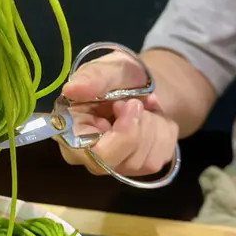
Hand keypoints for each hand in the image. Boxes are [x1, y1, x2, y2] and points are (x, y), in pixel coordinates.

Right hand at [57, 51, 178, 176]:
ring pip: (144, 161)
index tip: (129, 104)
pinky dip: (164, 133)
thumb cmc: (119, 76)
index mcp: (71, 132)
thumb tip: (71, 89)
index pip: (91, 154)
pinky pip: (159, 158)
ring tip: (144, 107)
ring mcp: (115, 165)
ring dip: (153, 126)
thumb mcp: (108, 68)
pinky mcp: (139, 168)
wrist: (144, 83)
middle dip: (140, 127)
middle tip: (138, 101)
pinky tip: (153, 118)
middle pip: (121, 162)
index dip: (119, 135)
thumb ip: (91, 78)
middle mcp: (89, 156)